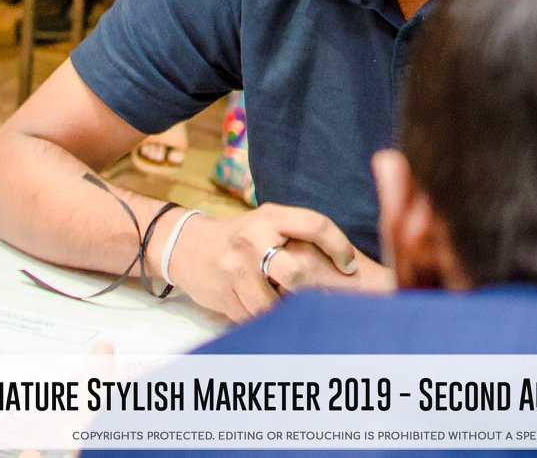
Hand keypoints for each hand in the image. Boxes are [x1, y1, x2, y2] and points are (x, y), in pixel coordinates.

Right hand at [170, 203, 392, 321]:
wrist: (187, 245)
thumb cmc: (242, 236)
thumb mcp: (267, 222)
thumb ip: (298, 236)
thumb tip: (345, 265)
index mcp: (270, 216)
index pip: (316, 225)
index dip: (339, 247)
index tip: (349, 266)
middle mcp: (252, 239)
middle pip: (296, 274)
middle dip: (311, 293)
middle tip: (321, 300)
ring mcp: (234, 267)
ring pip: (273, 306)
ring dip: (286, 314)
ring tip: (294, 312)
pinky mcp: (223, 292)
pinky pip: (253, 317)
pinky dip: (265, 320)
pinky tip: (268, 315)